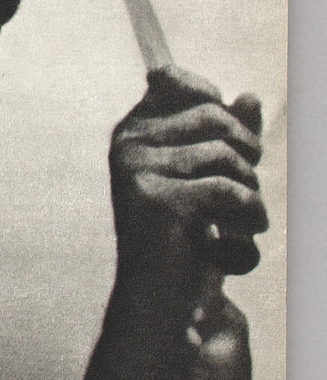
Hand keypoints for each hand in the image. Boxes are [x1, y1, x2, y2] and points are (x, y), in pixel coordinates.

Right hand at [109, 67, 265, 319]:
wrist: (160, 299)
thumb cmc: (185, 236)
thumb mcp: (206, 179)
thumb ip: (227, 136)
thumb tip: (250, 97)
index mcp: (132, 132)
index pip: (172, 80)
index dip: (212, 99)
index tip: (230, 141)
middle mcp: (128, 145)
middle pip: (215, 117)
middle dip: (247, 154)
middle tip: (246, 191)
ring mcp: (138, 171)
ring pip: (228, 156)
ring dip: (252, 194)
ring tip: (241, 224)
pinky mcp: (160, 202)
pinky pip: (230, 190)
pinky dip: (249, 218)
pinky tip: (237, 242)